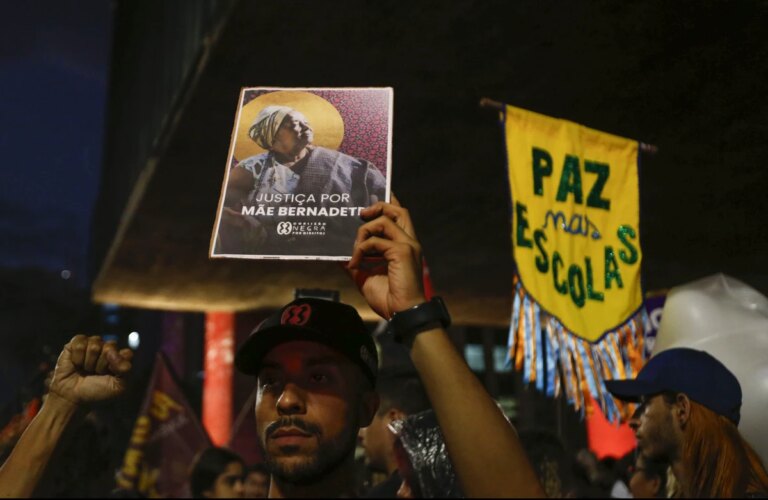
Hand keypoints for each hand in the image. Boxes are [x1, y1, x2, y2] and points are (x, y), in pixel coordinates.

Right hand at [48, 335, 132, 406]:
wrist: (72, 397)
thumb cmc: (96, 392)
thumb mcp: (117, 387)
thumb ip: (125, 370)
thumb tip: (116, 353)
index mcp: (121, 357)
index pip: (127, 353)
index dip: (117, 365)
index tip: (110, 375)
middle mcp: (108, 348)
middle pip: (110, 347)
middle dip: (102, 364)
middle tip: (96, 373)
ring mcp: (93, 344)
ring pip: (95, 345)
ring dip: (89, 362)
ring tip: (86, 369)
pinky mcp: (76, 344)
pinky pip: (80, 344)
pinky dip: (77, 357)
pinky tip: (76, 364)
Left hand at [347, 196, 426, 318]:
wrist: (402, 314)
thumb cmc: (389, 299)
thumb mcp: (366, 277)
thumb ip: (356, 263)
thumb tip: (338, 255)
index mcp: (404, 246)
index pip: (400, 217)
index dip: (388, 204)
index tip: (371, 202)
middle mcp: (409, 242)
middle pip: (399, 210)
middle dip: (379, 206)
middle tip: (361, 214)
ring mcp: (408, 245)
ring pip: (384, 220)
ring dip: (364, 231)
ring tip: (354, 249)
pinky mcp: (402, 252)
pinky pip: (375, 241)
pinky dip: (360, 250)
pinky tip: (354, 264)